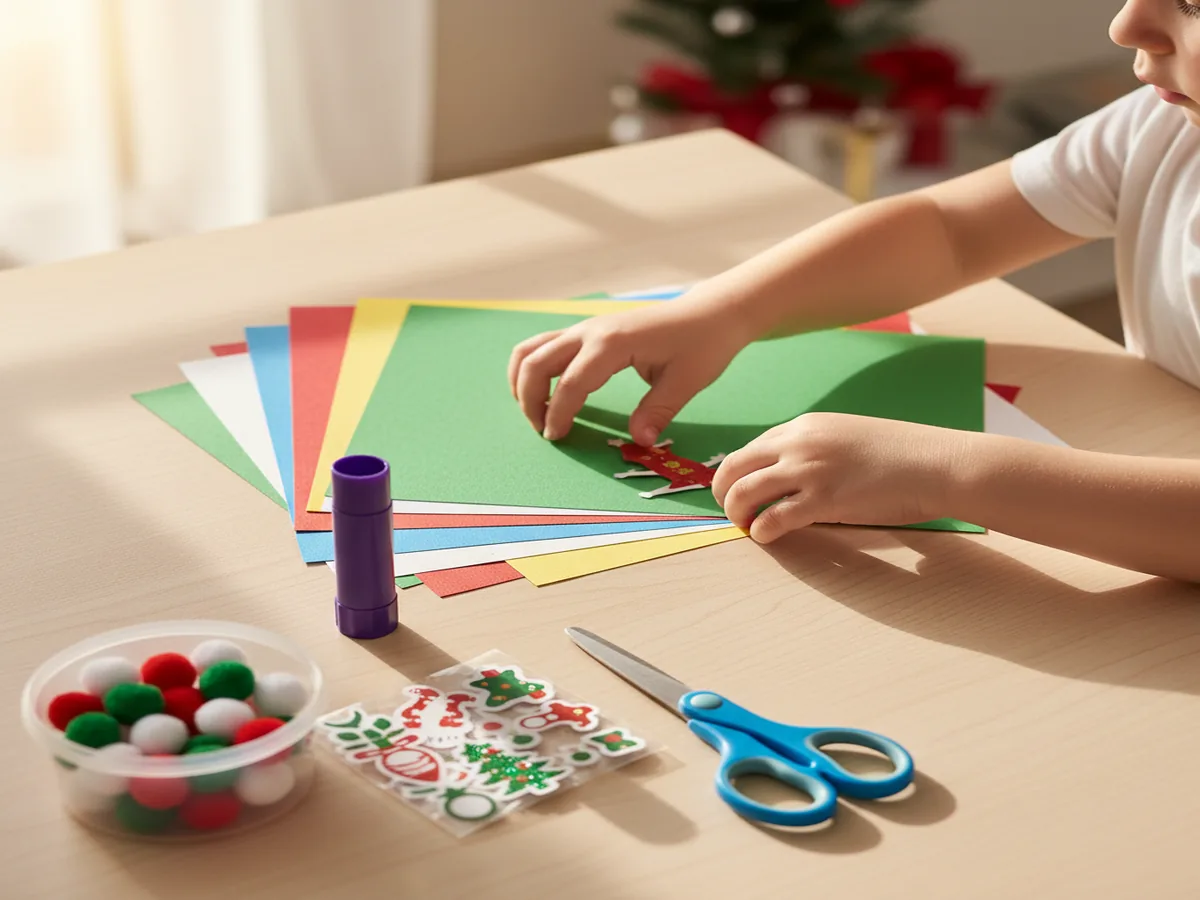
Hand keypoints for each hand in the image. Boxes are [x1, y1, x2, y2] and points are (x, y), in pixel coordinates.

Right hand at [507, 300, 749, 443]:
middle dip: (530, 400)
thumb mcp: (686, 382)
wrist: (710, 313)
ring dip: (524, 381)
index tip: (557, 438)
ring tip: (536, 412)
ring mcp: (586, 328)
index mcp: (612, 343)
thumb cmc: (703, 344)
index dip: (559, 415)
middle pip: (537, 362)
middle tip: (544, 430)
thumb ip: (657, 412)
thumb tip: (639, 441)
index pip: (571, 384)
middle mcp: (590, 331)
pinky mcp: (588, 331)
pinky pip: (546, 345)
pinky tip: (547, 392)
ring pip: (533, 349)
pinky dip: (534, 368)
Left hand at [712, 413, 971, 542]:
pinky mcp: (822, 499)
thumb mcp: (848, 438)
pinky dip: (761, 531)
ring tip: (746, 527)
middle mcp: (799, 443)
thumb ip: (817, 450)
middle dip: (723, 493)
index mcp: (805, 426)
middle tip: (731, 512)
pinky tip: (766, 537)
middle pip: (734, 467)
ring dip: (736, 514)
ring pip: (744, 493)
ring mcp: (808, 470)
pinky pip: (772, 519)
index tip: (737, 491)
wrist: (937, 464)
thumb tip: (792, 475)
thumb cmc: (901, 455)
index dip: (737, 473)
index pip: (751, 448)